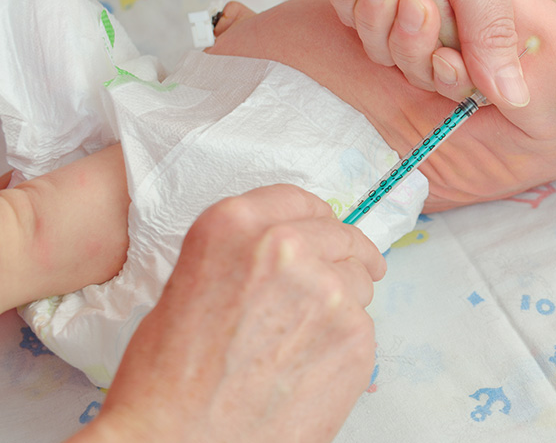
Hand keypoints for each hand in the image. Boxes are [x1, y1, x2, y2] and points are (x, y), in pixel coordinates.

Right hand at [71, 184, 385, 442]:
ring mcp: (327, 290)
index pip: (299, 200)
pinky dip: (344, 345)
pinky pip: (363, 327)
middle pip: (340, 236)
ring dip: (343, 301)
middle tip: (335, 280)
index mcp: (234, 224)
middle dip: (339, 257)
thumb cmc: (167, 380)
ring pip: (359, 282)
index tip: (321, 228)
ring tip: (303, 341)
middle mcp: (286, 246)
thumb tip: (291, 250)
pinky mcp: (355, 335)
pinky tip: (309, 370)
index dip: (312, 218)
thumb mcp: (191, 283)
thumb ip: (244, 254)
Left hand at [322, 0, 544, 107]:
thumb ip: (493, 29)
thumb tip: (516, 98)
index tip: (445, 61)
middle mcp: (454, 6)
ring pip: (383, 48)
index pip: (481, 68)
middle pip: (427, 66)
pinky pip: (349, 14)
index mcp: (501, 2)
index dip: (457, 74)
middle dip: (413, 40)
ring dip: (376, 12)